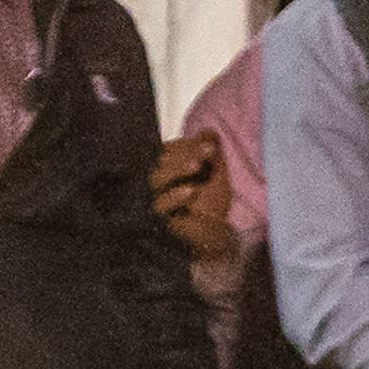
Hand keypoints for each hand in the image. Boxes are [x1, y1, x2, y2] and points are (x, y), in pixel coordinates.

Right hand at [150, 134, 235, 266]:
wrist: (213, 237)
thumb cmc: (211, 205)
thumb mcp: (216, 174)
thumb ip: (211, 152)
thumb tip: (208, 131)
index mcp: (167, 168)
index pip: (168, 149)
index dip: (187, 144)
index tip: (210, 144)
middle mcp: (156, 183)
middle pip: (159, 160)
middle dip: (185, 154)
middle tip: (208, 151)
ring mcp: (153, 200)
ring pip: (155, 179)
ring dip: (178, 169)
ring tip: (198, 166)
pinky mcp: (154, 219)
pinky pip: (159, 205)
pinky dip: (175, 196)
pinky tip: (191, 190)